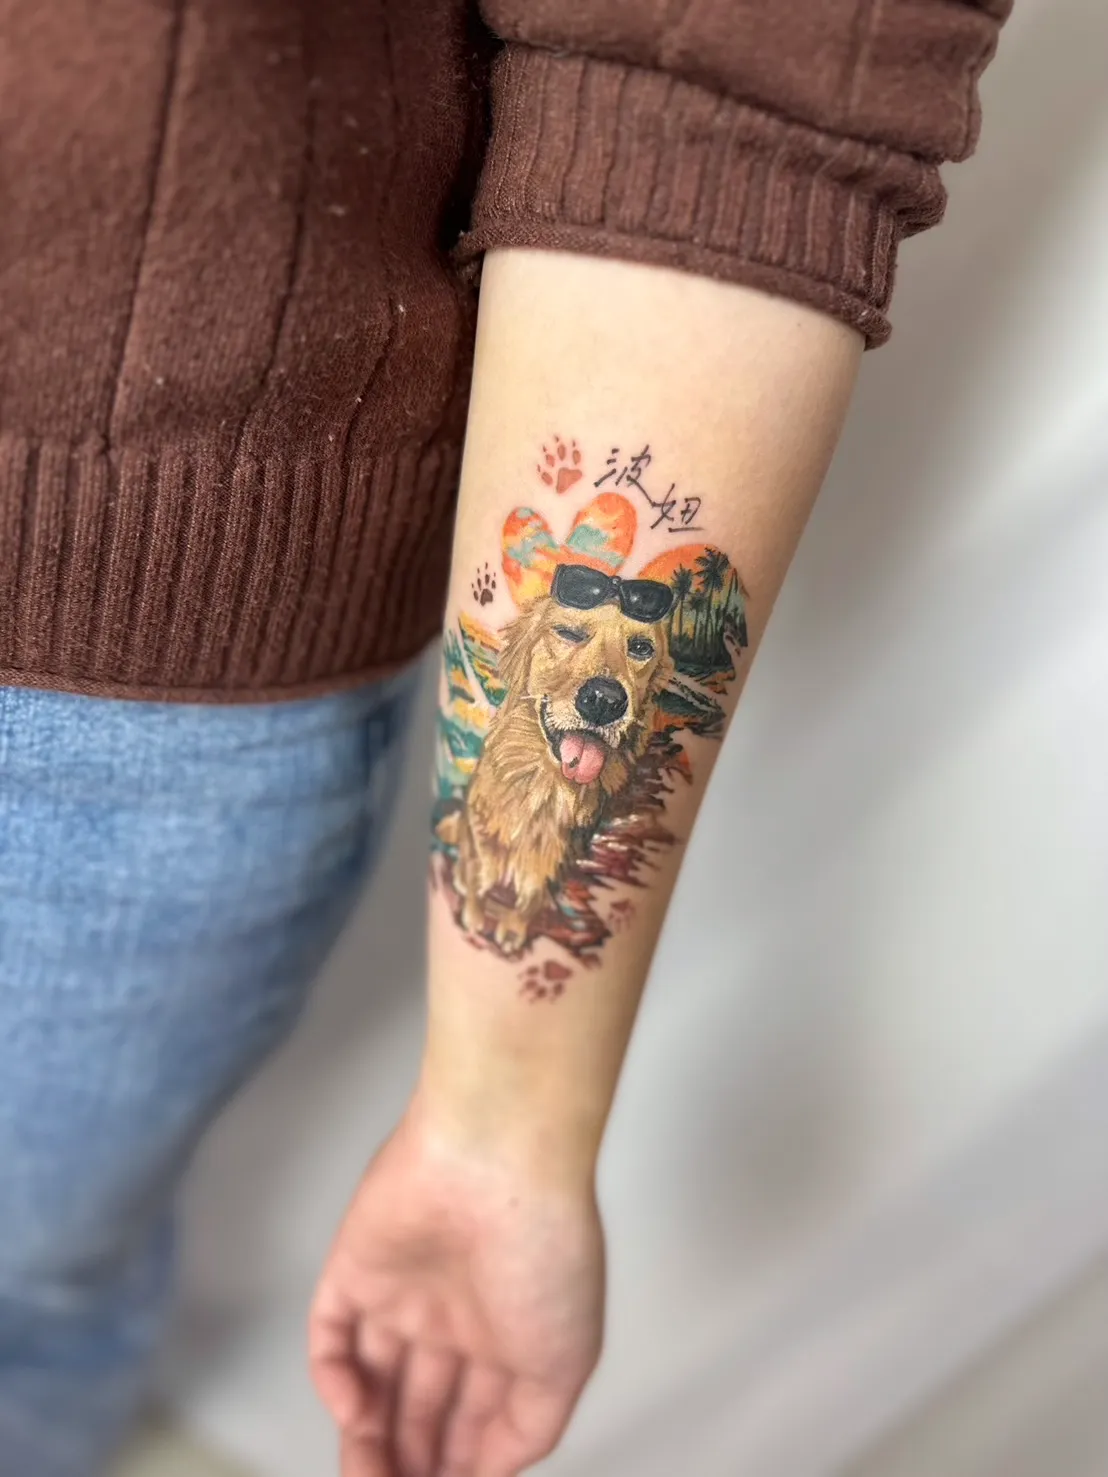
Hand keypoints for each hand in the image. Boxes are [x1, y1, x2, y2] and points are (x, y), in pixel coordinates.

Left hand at [309, 1101, 604, 1476]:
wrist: (497, 1159)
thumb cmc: (545, 1242)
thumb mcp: (566, 1358)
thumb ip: (530, 1427)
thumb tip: (489, 1472)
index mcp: (507, 1333)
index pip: (472, 1417)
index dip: (457, 1465)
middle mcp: (454, 1315)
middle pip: (417, 1407)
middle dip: (408, 1460)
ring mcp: (401, 1291)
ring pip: (370, 1382)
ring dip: (364, 1438)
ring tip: (369, 1476)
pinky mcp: (355, 1266)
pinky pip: (330, 1334)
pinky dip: (333, 1381)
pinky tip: (354, 1412)